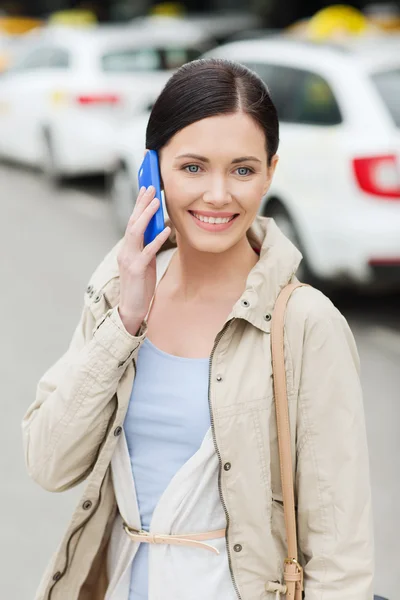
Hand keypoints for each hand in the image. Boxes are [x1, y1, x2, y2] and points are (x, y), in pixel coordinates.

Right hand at [117, 186, 170, 334]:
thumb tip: (158, 229)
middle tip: (151, 188)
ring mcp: (129, 260)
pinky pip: (147, 251)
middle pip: (132, 222)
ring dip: (146, 216)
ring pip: (136, 232)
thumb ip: (147, 246)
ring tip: (157, 202)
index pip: (132, 222)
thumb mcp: (144, 263)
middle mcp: (125, 251)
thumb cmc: (140, 286)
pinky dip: (157, 239)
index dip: (139, 205)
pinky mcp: (137, 270)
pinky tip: (166, 230)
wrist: (131, 309)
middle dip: (142, 204)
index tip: (146, 189)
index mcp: (127, 248)